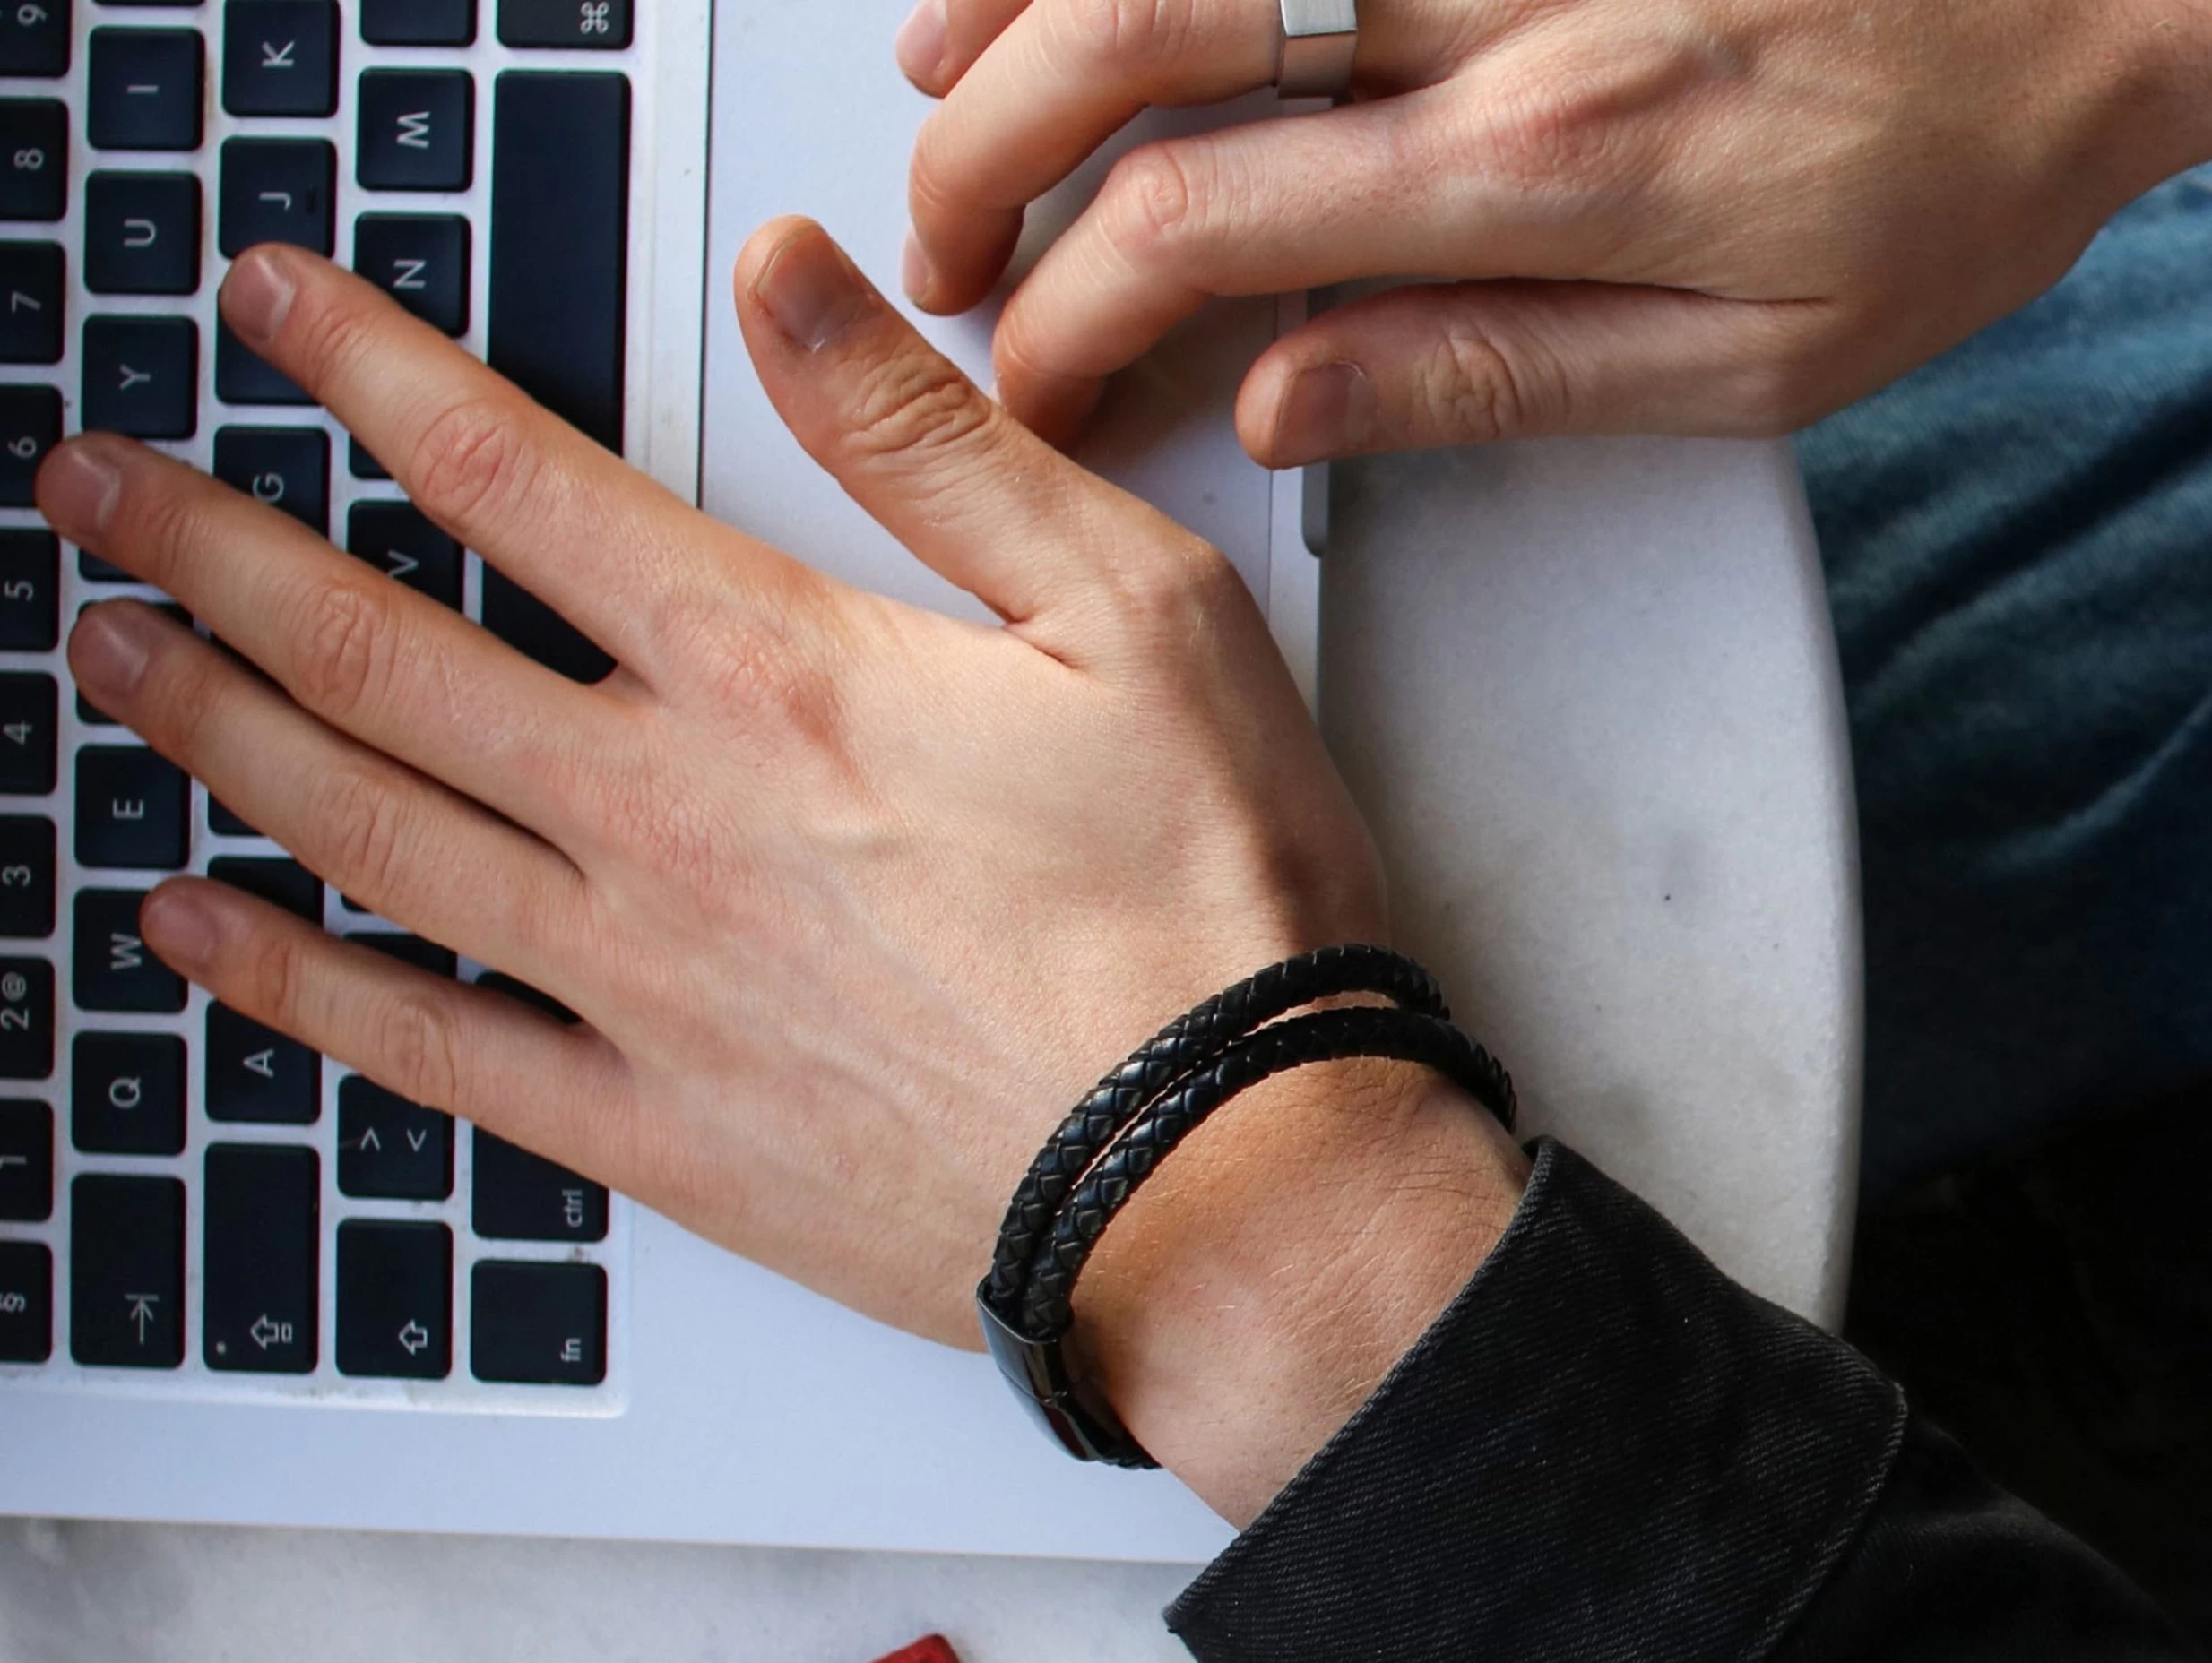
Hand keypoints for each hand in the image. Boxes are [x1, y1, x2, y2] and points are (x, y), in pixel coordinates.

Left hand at [38, 231, 1520, 1513]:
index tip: (271, 310)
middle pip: (379, 657)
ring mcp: (640, 989)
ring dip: (212, 731)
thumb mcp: (1135, 615)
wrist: (1228, 1190)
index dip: (368, 374)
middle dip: (214, 547)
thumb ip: (935, 445)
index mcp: (779, 675)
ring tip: (105, 656)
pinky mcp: (658, 1135)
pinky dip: (295, 986)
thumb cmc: (1207, 918)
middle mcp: (668, 823)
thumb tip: (794, 290)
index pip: (514, 482)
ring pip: (365, 834)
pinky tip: (201, 931)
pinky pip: (427, 1051)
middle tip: (98, 488)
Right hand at [895, 0, 2211, 457]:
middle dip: (990, 144)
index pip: (1206, 222)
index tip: (1038, 375)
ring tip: (942, 72)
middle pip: (1143, 29)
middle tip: (948, 240)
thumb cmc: (1946, 170)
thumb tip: (1283, 400)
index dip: (1070, 309)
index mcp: (1542, 160)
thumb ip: (1485, 375)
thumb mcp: (1738, 366)